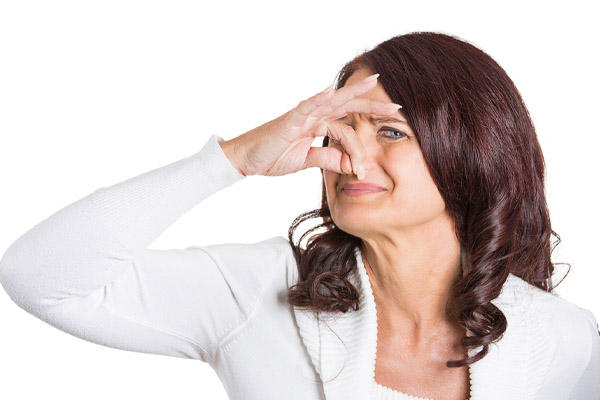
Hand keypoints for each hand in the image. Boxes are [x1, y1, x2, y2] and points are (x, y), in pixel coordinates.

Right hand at [225, 73, 401, 178]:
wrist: (246, 159)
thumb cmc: (272, 156)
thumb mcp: (306, 161)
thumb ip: (327, 159)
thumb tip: (349, 164)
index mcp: (318, 126)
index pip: (347, 130)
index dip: (359, 149)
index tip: (364, 169)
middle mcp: (313, 116)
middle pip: (347, 106)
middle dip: (372, 104)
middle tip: (396, 105)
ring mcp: (301, 116)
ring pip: (332, 101)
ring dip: (353, 92)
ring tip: (372, 83)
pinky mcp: (288, 121)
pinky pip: (305, 107)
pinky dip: (318, 99)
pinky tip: (330, 92)